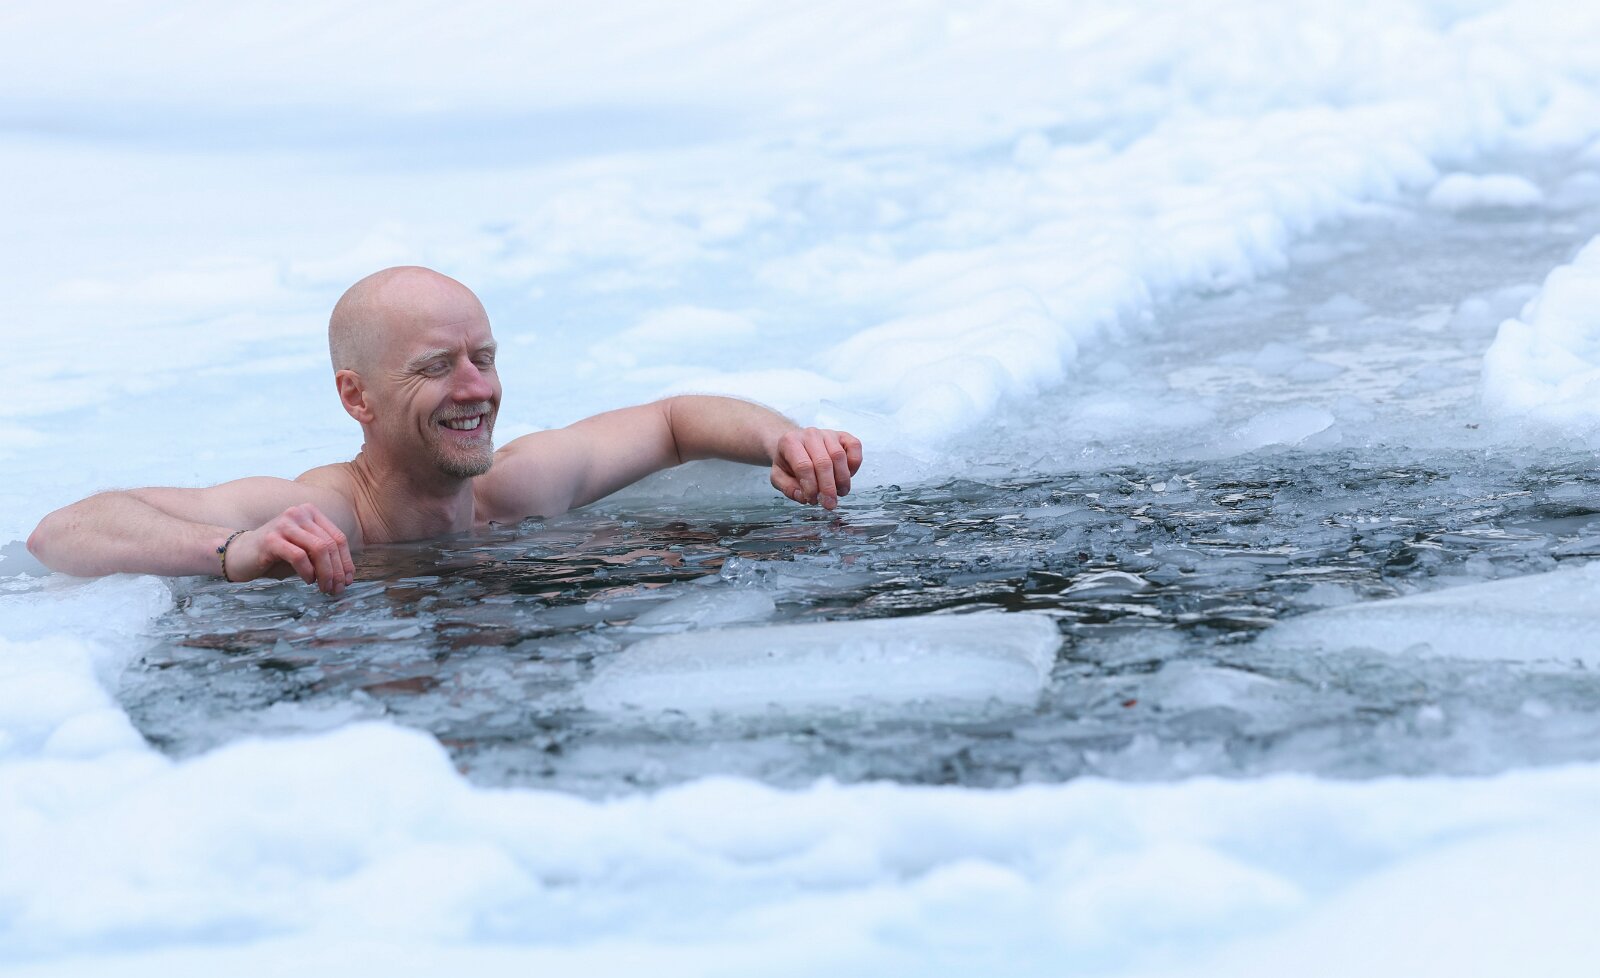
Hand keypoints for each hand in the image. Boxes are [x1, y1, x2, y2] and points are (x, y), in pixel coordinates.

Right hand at [226, 504, 355, 594]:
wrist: (239, 554)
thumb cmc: (276, 555)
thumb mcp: (304, 551)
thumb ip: (323, 555)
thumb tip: (347, 574)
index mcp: (310, 513)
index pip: (338, 538)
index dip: (346, 561)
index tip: (348, 580)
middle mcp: (298, 513)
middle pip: (330, 544)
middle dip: (337, 571)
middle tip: (337, 589)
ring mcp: (284, 524)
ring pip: (318, 549)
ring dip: (326, 573)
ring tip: (325, 588)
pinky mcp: (271, 539)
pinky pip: (299, 556)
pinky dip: (308, 571)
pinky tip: (308, 581)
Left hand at [770, 427, 863, 510]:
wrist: (797, 445)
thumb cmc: (789, 462)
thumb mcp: (779, 476)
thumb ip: (787, 488)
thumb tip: (803, 496)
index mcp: (790, 442)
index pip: (803, 466)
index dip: (810, 487)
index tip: (813, 500)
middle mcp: (810, 434)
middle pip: (823, 462)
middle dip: (828, 487)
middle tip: (830, 504)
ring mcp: (828, 433)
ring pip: (839, 456)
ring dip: (842, 479)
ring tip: (840, 493)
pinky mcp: (843, 435)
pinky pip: (854, 446)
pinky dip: (854, 464)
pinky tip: (848, 476)